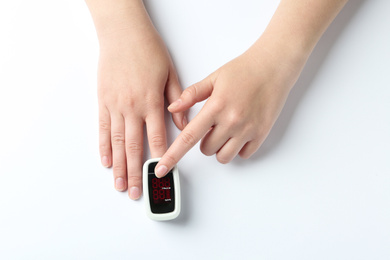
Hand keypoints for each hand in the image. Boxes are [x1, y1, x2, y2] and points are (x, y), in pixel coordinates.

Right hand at [98, 29, 185, 198]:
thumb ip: (178, 101)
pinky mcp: (103, 101)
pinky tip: (105, 161)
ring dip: (118, 166)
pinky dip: (104, 147)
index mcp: (152, 101)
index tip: (161, 175)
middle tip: (136, 191)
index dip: (160, 159)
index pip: (157, 137)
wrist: (123, 33)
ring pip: (117, 143)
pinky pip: (103, 129)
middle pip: (135, 147)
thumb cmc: (148, 50)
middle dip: (136, 172)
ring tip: (119, 184)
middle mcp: (132, 107)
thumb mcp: (170, 74)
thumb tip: (183, 123)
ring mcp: (115, 106)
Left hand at [155, 40, 306, 176]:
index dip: (173, 155)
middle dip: (204, 142)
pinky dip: (238, 149)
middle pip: (206, 150)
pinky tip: (239, 134)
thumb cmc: (244, 70)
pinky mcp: (261, 134)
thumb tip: (173, 108)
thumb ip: (191, 95)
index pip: (189, 137)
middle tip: (212, 126)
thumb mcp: (213, 78)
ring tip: (225, 131)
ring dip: (220, 148)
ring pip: (224, 156)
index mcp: (215, 106)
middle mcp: (231, 121)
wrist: (273, 66)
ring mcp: (248, 129)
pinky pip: (244, 155)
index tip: (162, 168)